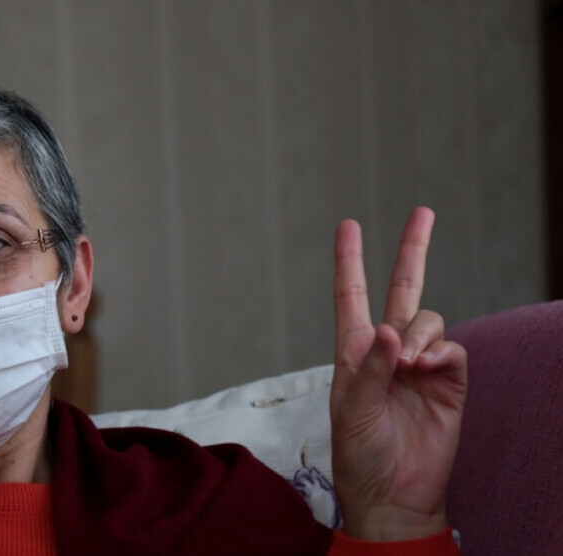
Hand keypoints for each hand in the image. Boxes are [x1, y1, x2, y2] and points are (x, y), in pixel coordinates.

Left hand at [330, 207, 467, 540]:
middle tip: (423, 212)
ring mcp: (421, 365)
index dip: (349, 260)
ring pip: (429, 319)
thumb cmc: (359, 453)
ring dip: (419, 331)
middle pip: (403, 289)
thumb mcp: (350, 409)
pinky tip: (425, 368)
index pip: (351, 295)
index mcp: (354, 351)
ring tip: (407, 363)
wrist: (393, 494)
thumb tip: (389, 328)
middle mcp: (388, 350)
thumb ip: (368, 367)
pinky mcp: (449, 383)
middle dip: (412, 250)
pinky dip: (441, 351)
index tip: (348, 225)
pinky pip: (453, 349)